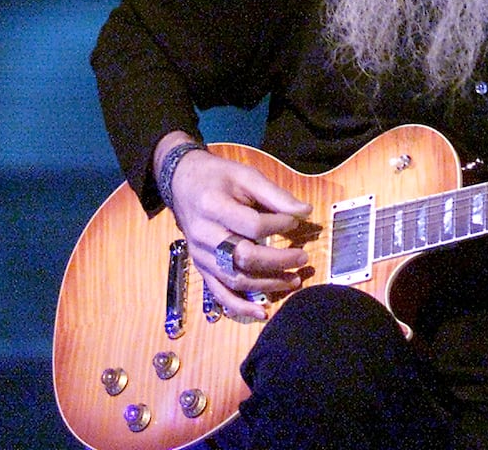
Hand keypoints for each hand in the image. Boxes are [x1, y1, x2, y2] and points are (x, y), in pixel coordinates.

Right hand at [155, 132, 312, 320]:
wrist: (182, 183)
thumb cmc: (218, 177)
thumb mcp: (246, 175)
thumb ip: (275, 194)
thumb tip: (305, 213)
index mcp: (213, 206)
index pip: (252, 225)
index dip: (279, 226)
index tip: (295, 222)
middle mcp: (203, 235)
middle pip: (244, 257)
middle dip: (278, 261)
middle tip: (303, 257)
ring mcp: (200, 256)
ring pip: (235, 279)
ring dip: (267, 284)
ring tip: (294, 281)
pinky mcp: (201, 268)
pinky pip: (219, 293)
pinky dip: (240, 306)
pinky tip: (261, 312)